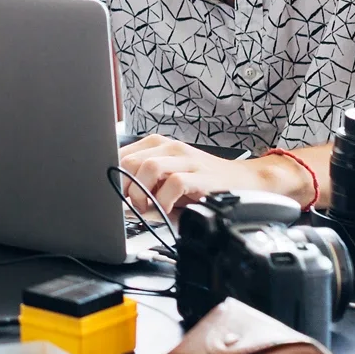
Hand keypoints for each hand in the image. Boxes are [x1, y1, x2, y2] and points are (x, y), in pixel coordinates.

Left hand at [116, 135, 299, 218]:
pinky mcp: (200, 174)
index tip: (110, 195)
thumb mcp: (168, 179)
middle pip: (130, 161)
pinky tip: (167, 208)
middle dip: (125, 187)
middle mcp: (169, 146)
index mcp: (157, 144)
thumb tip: (116, 202)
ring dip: (142, 193)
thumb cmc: (202, 183)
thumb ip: (143, 185)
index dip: (110, 176)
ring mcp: (186, 158)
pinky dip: (164, 200)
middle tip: (132, 206)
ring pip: (148, 167)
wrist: (244, 181)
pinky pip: (173, 183)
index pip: (119, 154)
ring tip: (148, 207)